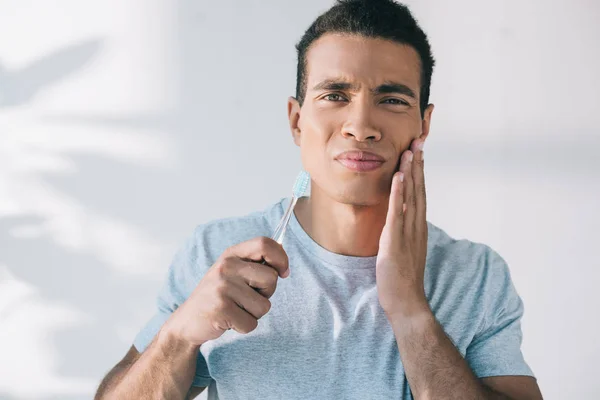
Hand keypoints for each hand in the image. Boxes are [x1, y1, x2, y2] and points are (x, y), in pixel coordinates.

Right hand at [163, 236, 289, 346]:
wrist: (187, 321)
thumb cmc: (218, 296)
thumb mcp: (232, 273)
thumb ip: (254, 265)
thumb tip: (283, 267)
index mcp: (231, 255)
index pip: (265, 244)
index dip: (281, 258)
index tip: (283, 272)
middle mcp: (226, 267)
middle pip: (271, 279)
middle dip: (266, 294)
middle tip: (245, 298)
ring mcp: (222, 287)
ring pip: (264, 306)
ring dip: (254, 313)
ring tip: (234, 309)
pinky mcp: (221, 309)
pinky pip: (252, 323)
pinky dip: (244, 326)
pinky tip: (228, 320)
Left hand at [376, 138, 428, 316]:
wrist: (406, 302)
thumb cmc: (401, 279)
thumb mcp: (403, 250)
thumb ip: (402, 233)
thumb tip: (397, 218)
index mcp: (417, 228)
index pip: (420, 194)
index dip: (419, 173)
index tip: (418, 153)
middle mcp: (416, 227)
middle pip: (419, 190)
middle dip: (418, 165)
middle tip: (418, 141)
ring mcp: (408, 234)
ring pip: (412, 197)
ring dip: (411, 173)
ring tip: (410, 151)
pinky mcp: (396, 242)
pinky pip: (398, 213)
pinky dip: (399, 194)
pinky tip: (399, 177)